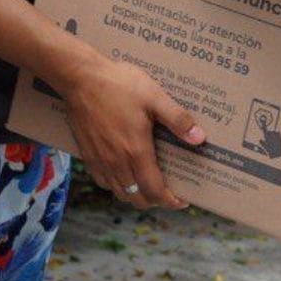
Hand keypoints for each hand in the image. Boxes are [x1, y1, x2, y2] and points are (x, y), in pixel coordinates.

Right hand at [54, 48, 205, 209]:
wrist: (80, 78)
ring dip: (136, 195)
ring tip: (148, 185)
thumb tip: (200, 138)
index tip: (182, 200)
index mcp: (136, 152)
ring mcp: (100, 160)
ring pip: (119, 193)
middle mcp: (117, 163)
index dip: (170, 201)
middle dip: (155, 201)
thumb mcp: (154, 97)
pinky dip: (116, 186)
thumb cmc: (119, 85)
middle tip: (168, 192)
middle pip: (137, 199)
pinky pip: (103, 182)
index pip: (155, 192)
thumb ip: (177, 119)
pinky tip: (123, 174)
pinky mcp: (87, 154)